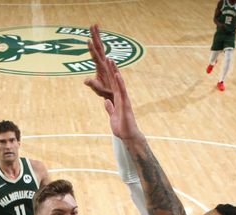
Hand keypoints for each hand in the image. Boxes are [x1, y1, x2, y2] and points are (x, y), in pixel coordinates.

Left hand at [85, 25, 141, 140]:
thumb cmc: (121, 128)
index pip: (113, 85)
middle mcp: (122, 97)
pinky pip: (122, 91)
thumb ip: (110, 108)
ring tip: (111, 60)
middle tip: (108, 56)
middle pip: (116, 80)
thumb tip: (107, 102)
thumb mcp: (112, 116)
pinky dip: (119, 82)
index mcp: (118, 99)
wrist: (128, 136)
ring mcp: (124, 99)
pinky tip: (116, 74)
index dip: (109, 75)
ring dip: (115, 71)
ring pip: (119, 82)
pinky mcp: (125, 103)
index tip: (106, 66)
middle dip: (112, 69)